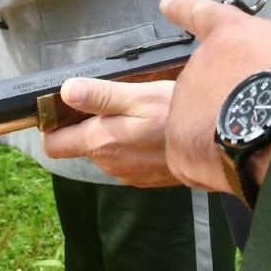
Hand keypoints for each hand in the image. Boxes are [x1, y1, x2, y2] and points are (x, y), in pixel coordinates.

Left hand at [41, 78, 181, 186]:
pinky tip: (151, 130)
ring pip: (105, 151)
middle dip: (89, 124)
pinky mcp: (144, 179)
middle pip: (81, 145)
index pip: (53, 145)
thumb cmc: (177, 116)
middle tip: (114, 99)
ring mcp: (126, 174)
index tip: (63, 107)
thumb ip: (100, 96)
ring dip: (113, 133)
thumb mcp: (139, 96)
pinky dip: (131, 145)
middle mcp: (108, 164)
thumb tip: (65, 91)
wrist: (218, 147)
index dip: (52, 125)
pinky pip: (125, 159)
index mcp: (99, 142)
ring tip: (137, 112)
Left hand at [160, 0, 270, 196]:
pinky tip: (239, 162)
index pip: (202, 14)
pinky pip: (194, 158)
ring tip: (257, 139)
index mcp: (230, 33)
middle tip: (262, 115)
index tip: (168, 3)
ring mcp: (185, 98)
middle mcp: (200, 59)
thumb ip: (269, 57)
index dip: (184, 7)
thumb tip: (261, 80)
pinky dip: (213, 166)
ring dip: (222, 133)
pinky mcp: (178, 139)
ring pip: (201, 122)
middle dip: (227, 101)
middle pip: (207, 85)